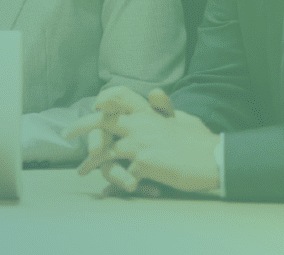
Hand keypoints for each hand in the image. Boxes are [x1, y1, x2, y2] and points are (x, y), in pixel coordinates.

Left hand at [66, 87, 219, 194]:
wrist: (217, 158)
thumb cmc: (201, 140)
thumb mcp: (182, 116)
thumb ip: (163, 107)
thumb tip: (154, 93)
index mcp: (148, 112)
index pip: (120, 96)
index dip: (105, 99)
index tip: (95, 105)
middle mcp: (140, 124)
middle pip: (102, 121)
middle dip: (81, 127)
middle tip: (66, 134)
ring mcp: (140, 144)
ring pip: (106, 151)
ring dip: (92, 162)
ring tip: (81, 170)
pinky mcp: (144, 164)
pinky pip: (123, 175)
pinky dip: (116, 183)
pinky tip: (108, 191)